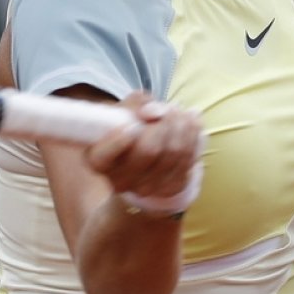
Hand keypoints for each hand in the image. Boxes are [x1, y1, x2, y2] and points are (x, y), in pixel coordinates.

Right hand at [83, 91, 203, 200]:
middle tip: (169, 108)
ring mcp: (147, 188)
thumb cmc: (128, 124)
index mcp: (99, 160)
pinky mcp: (172, 188)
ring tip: (181, 111)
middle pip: (148, 151)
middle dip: (164, 123)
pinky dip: (193, 135)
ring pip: (174, 154)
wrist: (143, 149)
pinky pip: (189, 160)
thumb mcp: (125, 109)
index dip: (119, 141)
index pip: (105, 155)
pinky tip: (191, 122)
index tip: (132, 125)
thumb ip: (136, 104)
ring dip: (182, 126)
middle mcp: (120, 180)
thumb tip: (152, 112)